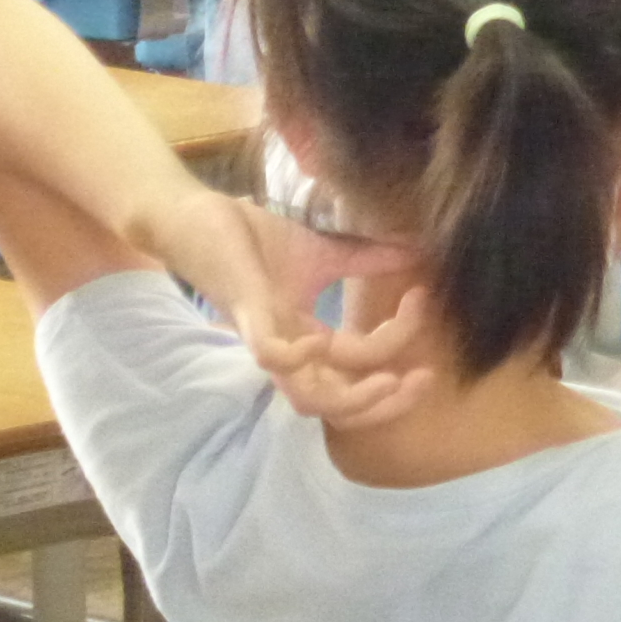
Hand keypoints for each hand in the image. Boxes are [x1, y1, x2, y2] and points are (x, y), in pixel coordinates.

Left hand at [148, 187, 435, 430]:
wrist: (197, 216)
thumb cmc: (252, 239)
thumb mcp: (322, 250)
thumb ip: (366, 259)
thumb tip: (415, 251)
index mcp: (307, 341)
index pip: (359, 366)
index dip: (396, 340)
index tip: (420, 298)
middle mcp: (289, 351)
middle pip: (336, 405)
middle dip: (384, 402)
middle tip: (423, 380)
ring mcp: (265, 337)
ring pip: (307, 399)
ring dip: (352, 397)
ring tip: (389, 378)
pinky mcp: (245, 313)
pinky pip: (269, 356)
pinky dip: (297, 359)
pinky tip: (322, 340)